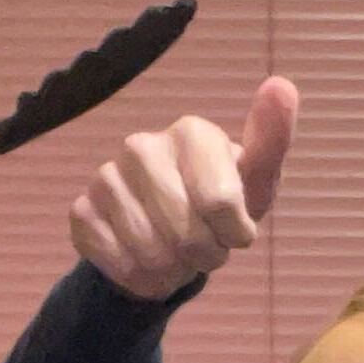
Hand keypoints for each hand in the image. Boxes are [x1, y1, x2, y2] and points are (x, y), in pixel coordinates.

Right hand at [70, 76, 297, 299]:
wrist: (168, 234)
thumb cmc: (221, 203)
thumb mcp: (256, 182)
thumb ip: (272, 140)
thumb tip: (282, 85)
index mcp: (191, 132)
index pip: (220, 203)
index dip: (235, 234)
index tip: (234, 228)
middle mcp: (142, 146)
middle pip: (186, 234)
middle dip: (205, 255)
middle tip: (205, 247)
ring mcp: (106, 177)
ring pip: (151, 254)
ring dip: (173, 270)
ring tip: (177, 254)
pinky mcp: (81, 212)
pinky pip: (119, 264)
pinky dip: (140, 277)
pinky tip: (146, 261)